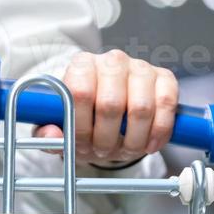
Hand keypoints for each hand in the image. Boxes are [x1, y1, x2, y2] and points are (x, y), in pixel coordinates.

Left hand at [35, 50, 178, 167]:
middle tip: (102, 152)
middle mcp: (111, 61)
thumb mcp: (60, 127)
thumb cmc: (84, 117)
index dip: (81, 126)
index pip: (80, 93)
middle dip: (106, 138)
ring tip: (123, 149)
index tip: (81, 145)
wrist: (111, 111)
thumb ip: (47, 133)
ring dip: (132, 139)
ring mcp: (140, 67)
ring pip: (141, 108)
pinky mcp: (164, 78)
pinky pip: (167, 104)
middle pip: (110, 104)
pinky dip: (159, 131)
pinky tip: (148, 145)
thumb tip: (52, 134)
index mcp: (81, 65)